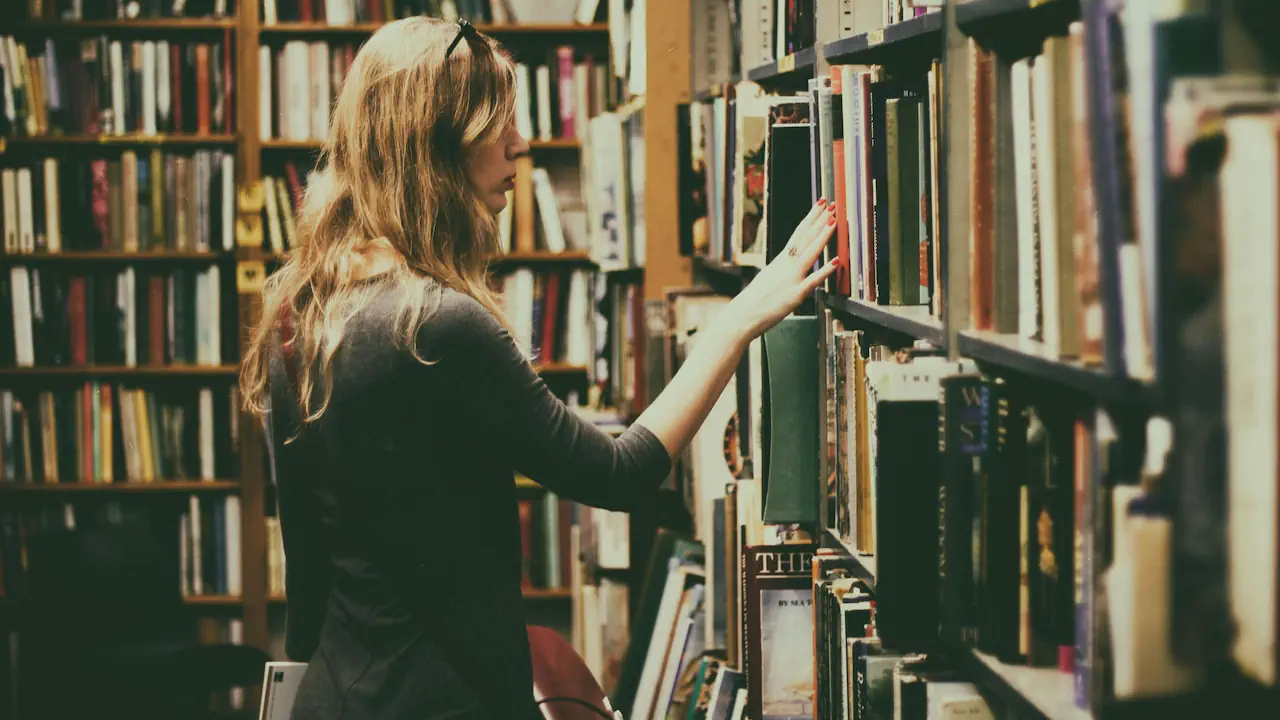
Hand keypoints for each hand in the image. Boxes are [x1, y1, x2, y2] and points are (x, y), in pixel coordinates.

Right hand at [728, 199, 838, 337]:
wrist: (744, 315)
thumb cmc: (755, 300)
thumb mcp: (770, 277)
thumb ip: (783, 269)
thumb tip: (791, 263)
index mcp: (781, 260)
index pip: (799, 233)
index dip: (811, 217)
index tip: (821, 204)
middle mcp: (787, 265)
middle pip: (805, 238)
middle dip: (820, 220)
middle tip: (832, 204)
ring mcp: (792, 278)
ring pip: (810, 253)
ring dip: (822, 236)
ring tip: (834, 221)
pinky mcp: (796, 294)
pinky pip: (813, 281)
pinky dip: (825, 270)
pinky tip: (837, 261)